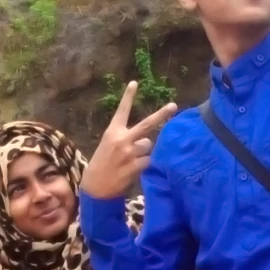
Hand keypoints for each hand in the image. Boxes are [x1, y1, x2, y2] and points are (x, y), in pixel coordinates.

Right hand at [81, 83, 176, 200]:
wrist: (95, 187)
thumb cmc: (101, 164)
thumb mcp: (108, 146)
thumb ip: (127, 139)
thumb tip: (148, 139)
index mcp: (112, 132)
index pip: (122, 111)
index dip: (128, 96)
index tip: (135, 82)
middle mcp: (122, 139)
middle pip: (147, 124)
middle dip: (162, 115)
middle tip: (174, 105)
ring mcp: (130, 152)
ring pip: (148, 146)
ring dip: (144, 152)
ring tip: (130, 160)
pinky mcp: (135, 166)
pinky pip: (148, 161)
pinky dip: (143, 164)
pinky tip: (132, 170)